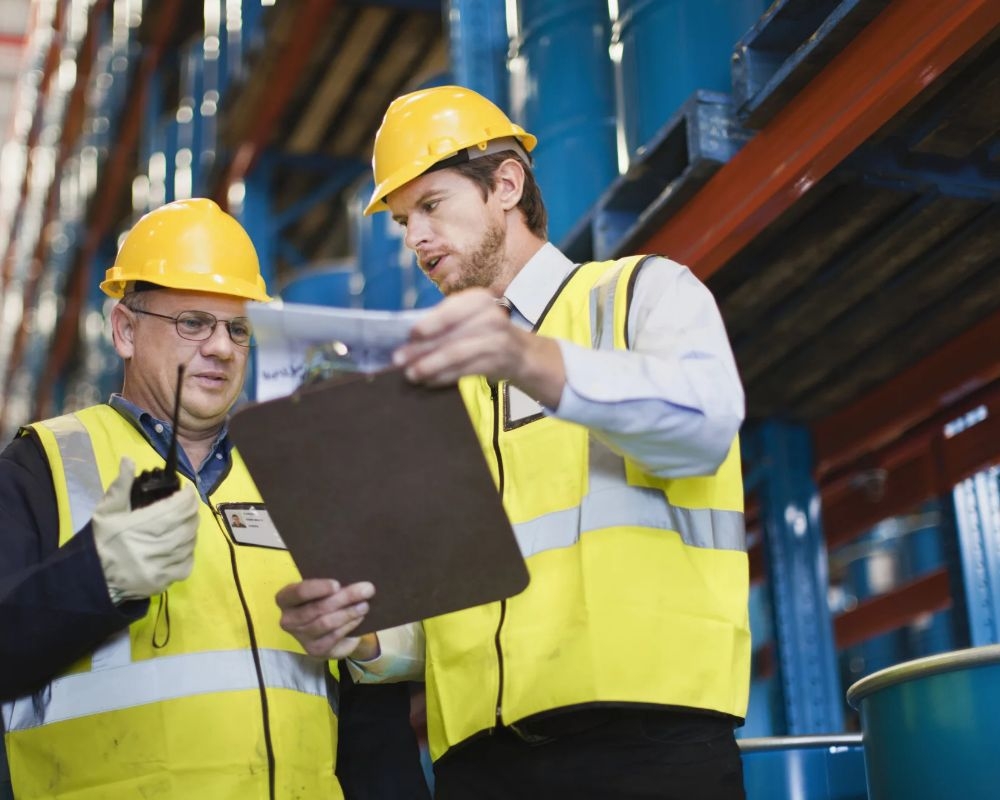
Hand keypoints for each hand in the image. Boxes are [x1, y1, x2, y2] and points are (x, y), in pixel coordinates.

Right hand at [92, 456, 198, 601]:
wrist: (91, 578)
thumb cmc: (100, 541)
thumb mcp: (106, 511)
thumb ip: (121, 486)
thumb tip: (129, 460)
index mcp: (137, 526)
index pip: (178, 508)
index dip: (187, 496)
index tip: (186, 491)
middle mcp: (151, 547)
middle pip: (188, 524)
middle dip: (191, 511)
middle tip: (186, 506)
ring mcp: (159, 567)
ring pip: (189, 543)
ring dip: (191, 530)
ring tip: (183, 524)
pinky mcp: (162, 582)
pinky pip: (186, 564)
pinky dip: (188, 552)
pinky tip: (180, 546)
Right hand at [276, 579, 376, 659]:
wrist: (331, 627)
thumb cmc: (325, 599)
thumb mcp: (324, 588)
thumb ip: (331, 584)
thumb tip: (354, 581)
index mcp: (285, 598)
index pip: (298, 592)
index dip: (317, 588)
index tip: (337, 584)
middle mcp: (288, 619)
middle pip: (317, 608)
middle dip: (344, 598)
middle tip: (367, 589)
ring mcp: (300, 637)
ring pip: (327, 623)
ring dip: (349, 612)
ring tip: (365, 604)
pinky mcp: (314, 650)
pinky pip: (333, 636)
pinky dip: (349, 625)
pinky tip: (359, 617)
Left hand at [393, 288, 564, 406]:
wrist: (523, 353)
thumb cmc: (485, 332)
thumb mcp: (469, 317)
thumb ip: (443, 321)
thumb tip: (405, 336)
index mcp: (479, 299)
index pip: (450, 310)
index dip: (430, 323)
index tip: (410, 334)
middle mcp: (491, 316)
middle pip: (450, 334)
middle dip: (421, 348)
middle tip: (398, 359)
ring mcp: (497, 340)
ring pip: (456, 353)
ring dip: (430, 365)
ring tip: (411, 374)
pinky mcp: (497, 362)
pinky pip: (464, 370)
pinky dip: (444, 376)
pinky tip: (429, 381)